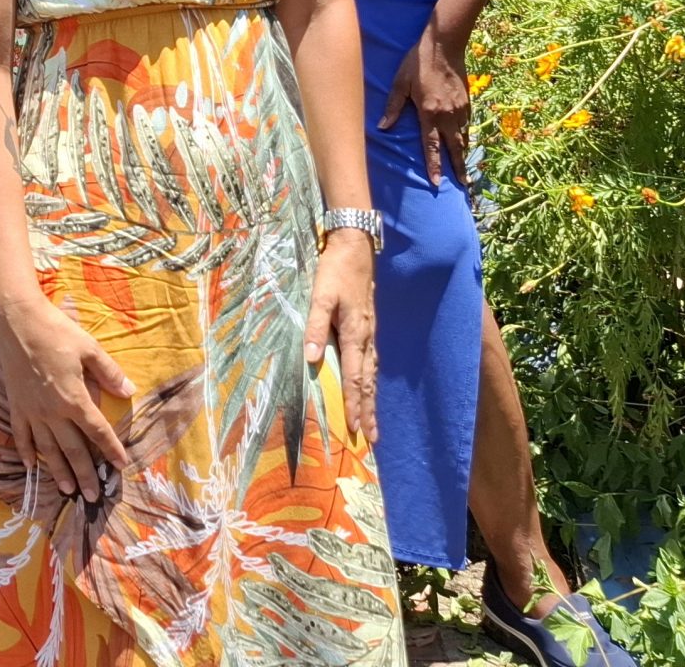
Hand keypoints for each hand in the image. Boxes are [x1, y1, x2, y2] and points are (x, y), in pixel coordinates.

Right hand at [0, 288, 136, 497]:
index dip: (111, 449)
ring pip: (47, 449)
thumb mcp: (89, 348)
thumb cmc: (56, 332)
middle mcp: (53, 412)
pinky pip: (22, 436)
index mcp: (74, 399)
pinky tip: (31, 467)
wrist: (17, 323)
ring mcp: (32, 412)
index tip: (121, 465)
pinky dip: (26, 453)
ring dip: (58, 471)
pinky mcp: (16, 406)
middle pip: (72, 449)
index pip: (97, 431)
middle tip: (93, 496)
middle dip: (85, 474)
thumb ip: (109, 373)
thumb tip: (129, 391)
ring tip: (68, 490)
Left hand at [305, 230, 379, 443]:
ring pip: (372, 373)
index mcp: (355, 333)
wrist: (355, 247)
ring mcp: (370, 332)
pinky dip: (371, 380)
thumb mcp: (320, 296)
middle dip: (368, 410)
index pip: (354, 378)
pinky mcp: (369, 326)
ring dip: (371, 399)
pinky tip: (369, 386)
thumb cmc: (336, 271)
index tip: (354, 428)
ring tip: (373, 422)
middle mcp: (366, 338)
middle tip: (371, 438)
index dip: (353, 404)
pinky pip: (372, 362)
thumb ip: (314, 327)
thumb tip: (311, 360)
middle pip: (368, 382)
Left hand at [379, 28, 470, 185]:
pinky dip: (466, 135)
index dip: (433, 166)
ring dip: (463, 153)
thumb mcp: (400, 83)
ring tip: (465, 169)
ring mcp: (460, 108)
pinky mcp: (467, 100)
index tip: (436, 183)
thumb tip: (382, 127)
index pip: (431, 147)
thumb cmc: (417, 62)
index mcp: (429, 113)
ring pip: (463, 137)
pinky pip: (467, 124)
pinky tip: (465, 142)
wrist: (444, 44)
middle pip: (454, 148)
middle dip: (458, 168)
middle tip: (463, 185)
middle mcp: (447, 115)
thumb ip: (392, 106)